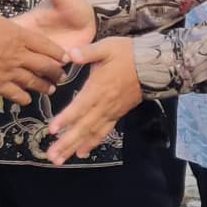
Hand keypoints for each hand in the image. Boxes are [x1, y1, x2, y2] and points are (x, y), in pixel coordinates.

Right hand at [0, 0, 95, 102]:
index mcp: (19, 36)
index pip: (44, 45)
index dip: (56, 51)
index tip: (64, 57)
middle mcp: (19, 56)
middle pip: (44, 65)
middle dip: (54, 71)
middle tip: (61, 76)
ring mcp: (10, 72)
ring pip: (33, 81)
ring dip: (43, 86)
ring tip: (49, 89)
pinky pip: (16, 94)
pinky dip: (23, 98)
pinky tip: (26, 99)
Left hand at [44, 39, 146, 163]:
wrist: (155, 66)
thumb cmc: (129, 54)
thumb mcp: (107, 47)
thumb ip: (88, 52)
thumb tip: (70, 54)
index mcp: (98, 88)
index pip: (79, 106)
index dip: (66, 118)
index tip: (52, 130)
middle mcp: (103, 104)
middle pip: (83, 127)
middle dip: (66, 142)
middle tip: (51, 156)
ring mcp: (110, 112)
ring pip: (91, 133)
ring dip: (74, 147)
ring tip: (60, 160)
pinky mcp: (117, 115)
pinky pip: (103, 132)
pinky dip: (92, 143)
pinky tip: (81, 153)